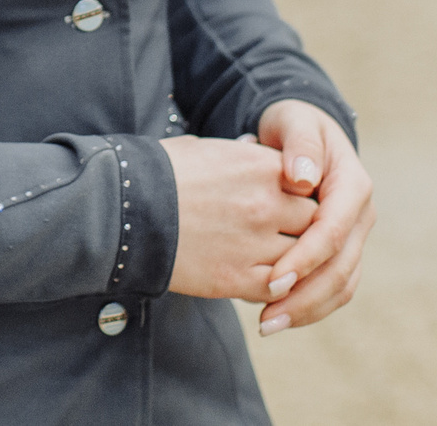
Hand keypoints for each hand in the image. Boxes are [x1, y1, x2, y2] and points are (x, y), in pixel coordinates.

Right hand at [159, 135, 317, 301]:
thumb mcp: (207, 149)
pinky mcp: (237, 277)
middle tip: (289, 234)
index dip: (301, 196)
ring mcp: (254, 243)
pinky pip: (277, 287)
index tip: (291, 202)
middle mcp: (265, 204)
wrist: (123, 208)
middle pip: (313, 221)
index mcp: (260, 166)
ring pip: (301, 258)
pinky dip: (277, 287)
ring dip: (294, 260)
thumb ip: (243, 156)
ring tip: (279, 259)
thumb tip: (255, 149)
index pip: (309, 185)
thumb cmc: (160, 172)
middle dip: (304, 229)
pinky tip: (265, 281)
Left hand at [250, 100, 373, 334]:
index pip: (333, 232)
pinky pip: (333, 286)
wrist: (303, 133)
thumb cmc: (294, 125)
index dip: (305, 259)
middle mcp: (360, 215)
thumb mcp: (295, 122)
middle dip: (305, 297)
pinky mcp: (342, 251)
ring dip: (307, 310)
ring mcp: (354, 236)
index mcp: (353, 185)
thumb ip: (300, 145)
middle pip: (341, 267)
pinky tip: (278, 316)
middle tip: (266, 319)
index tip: (272, 280)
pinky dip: (309, 305)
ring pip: (341, 284)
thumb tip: (302, 177)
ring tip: (268, 325)